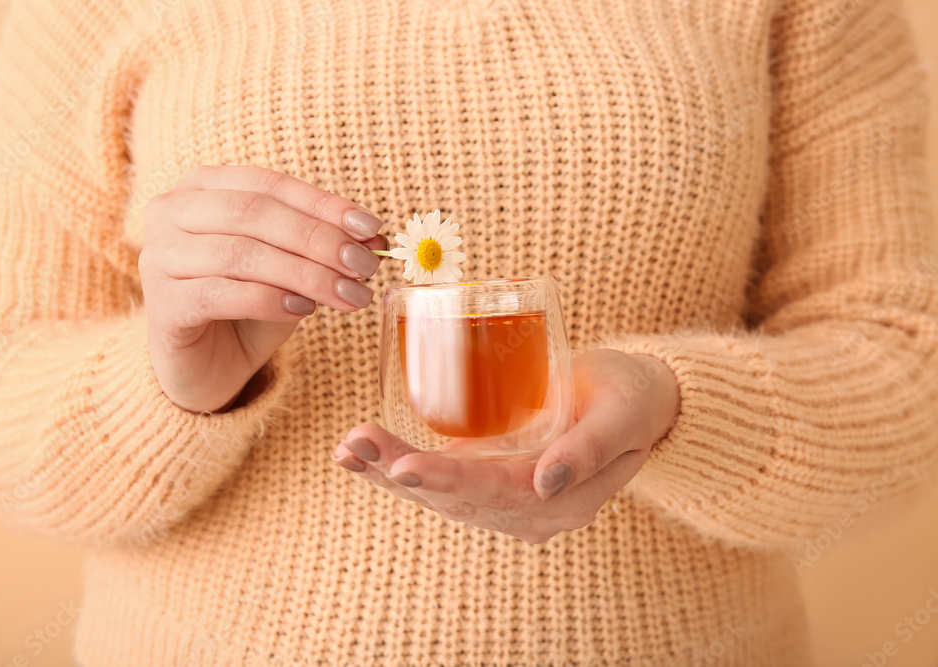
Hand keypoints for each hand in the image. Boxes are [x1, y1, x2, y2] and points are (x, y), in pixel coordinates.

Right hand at [140, 165, 386, 412]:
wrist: (204, 364)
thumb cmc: (247, 306)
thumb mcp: (290, 269)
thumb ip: (321, 247)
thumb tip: (372, 237)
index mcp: (203, 187)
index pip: (269, 184)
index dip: (323, 204)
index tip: (371, 228)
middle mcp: (172, 212)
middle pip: (253, 214)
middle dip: (318, 239)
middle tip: (363, 266)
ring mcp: (159, 257)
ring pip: (240, 254)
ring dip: (304, 274)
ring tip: (347, 294)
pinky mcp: (161, 304)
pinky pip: (218, 294)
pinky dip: (267, 300)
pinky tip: (302, 310)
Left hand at [332, 349, 680, 542]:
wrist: (637, 399)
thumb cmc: (632, 396)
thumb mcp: (623, 414)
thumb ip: (589, 448)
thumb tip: (547, 484)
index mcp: (565, 499)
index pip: (496, 494)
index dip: (447, 481)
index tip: (403, 466)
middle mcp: (532, 510)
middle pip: (457, 498)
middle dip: (401, 473)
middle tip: (355, 444)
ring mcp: (510, 499)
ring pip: (441, 494)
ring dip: (390, 472)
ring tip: (348, 449)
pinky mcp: (493, 478)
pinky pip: (442, 479)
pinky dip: (400, 467)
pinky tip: (363, 453)